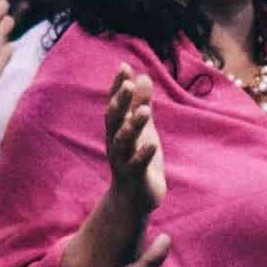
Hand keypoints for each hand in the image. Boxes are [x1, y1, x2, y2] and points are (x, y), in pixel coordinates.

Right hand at [104, 64, 164, 215]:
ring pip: (123, 142)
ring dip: (132, 126)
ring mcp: (123, 161)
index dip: (118, 87)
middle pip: (113, 121)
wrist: (134, 199)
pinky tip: (152, 145)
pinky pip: (136, 165)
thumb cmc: (138, 159)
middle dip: (120, 104)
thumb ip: (142, 103)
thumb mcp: (143, 128)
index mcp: (117, 130)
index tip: (124, 67)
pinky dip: (143, 155)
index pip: (115, 104)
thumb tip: (143, 75)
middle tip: (128, 86)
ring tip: (145, 112)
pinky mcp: (134, 178)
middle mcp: (115, 143)